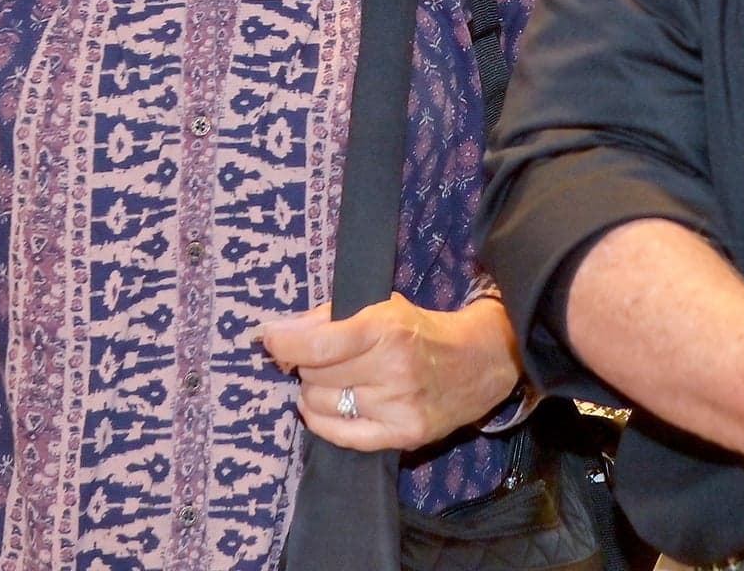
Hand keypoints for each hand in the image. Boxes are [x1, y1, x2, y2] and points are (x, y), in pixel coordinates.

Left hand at [257, 293, 519, 452]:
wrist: (477, 362)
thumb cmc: (420, 330)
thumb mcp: (381, 307)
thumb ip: (330, 318)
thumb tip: (277, 334)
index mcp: (385, 329)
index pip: (318, 344)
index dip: (283, 342)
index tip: (266, 338)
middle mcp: (391, 370)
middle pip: (314, 375)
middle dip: (305, 362)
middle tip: (315, 355)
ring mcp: (396, 407)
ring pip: (321, 405)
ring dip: (314, 390)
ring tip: (331, 379)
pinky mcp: (401, 436)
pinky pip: (339, 435)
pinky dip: (321, 420)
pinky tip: (322, 406)